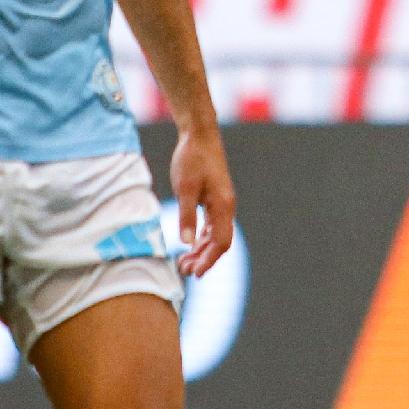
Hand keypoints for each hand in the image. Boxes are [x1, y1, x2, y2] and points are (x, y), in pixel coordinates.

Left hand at [171, 127, 235, 276]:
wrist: (199, 135)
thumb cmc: (192, 159)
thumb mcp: (185, 188)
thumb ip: (187, 216)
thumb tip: (185, 243)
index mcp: (223, 206)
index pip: (221, 243)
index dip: (209, 260)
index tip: (195, 274)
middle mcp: (226, 207)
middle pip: (219, 242)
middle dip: (203, 259)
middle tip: (183, 271)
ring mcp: (221, 202)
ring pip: (215, 235)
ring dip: (201, 250)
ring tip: (183, 263)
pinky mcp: (214, 198)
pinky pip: (211, 225)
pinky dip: (201, 238)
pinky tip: (189, 245)